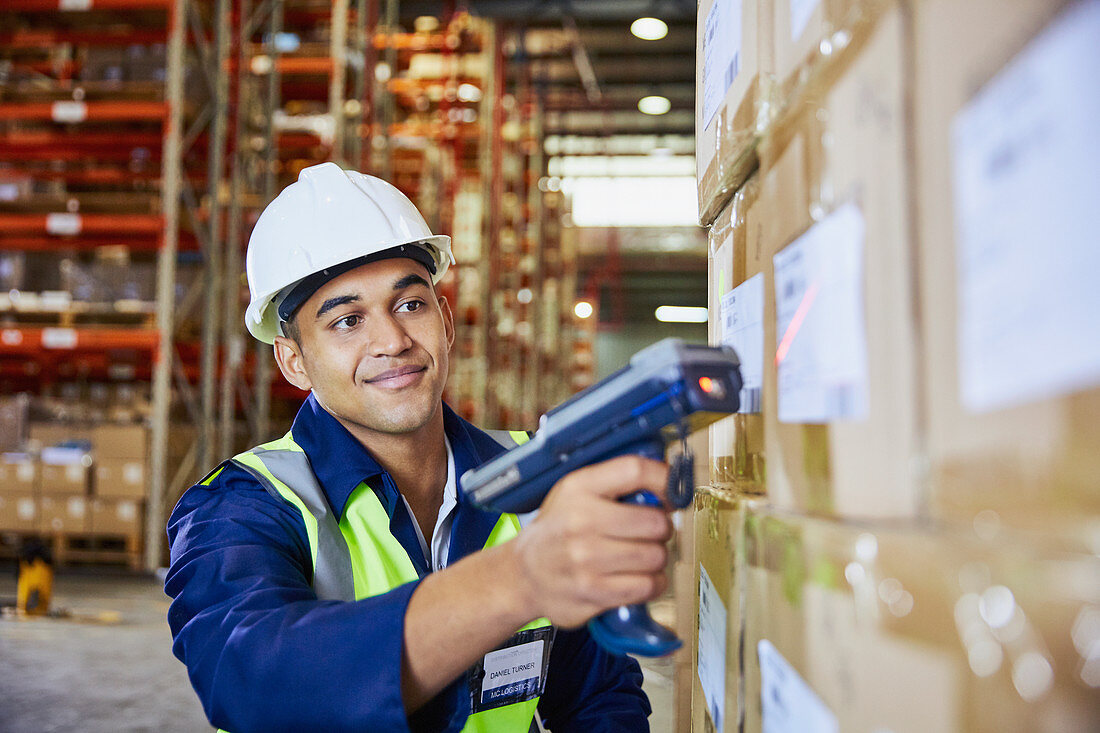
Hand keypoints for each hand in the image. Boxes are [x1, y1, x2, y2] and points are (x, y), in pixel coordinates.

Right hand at [509, 455, 672, 628]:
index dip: (664, 480)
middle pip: (655, 521)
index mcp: (578, 489)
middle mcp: (580, 521)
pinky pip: (646, 586)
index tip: (673, 493)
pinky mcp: (592, 592)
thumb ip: (616, 482)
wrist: (523, 574)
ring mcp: (585, 560)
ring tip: (641, 556)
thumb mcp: (576, 493)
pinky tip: (640, 577)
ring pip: (655, 556)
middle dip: (661, 529)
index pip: (634, 471)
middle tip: (650, 533)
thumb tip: (669, 480)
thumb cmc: (558, 530)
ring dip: (657, 558)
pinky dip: (652, 583)